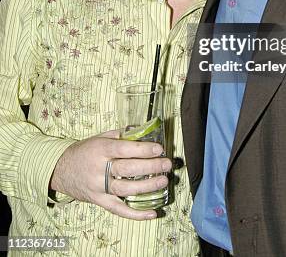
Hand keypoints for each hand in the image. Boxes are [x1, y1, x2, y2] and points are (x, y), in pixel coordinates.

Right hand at [50, 129, 171, 219]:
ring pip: (125, 189)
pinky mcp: (99, 201)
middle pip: (128, 169)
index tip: (159, 149)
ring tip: (163, 181)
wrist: (61, 169)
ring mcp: (99, 187)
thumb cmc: (85, 151)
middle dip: (150, 166)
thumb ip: (121, 135)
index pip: (124, 149)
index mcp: (100, 149)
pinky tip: (152, 213)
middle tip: (167, 164)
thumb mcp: (100, 137)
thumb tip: (144, 130)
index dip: (143, 149)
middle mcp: (99, 169)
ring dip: (147, 187)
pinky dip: (135, 213)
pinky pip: (118, 209)